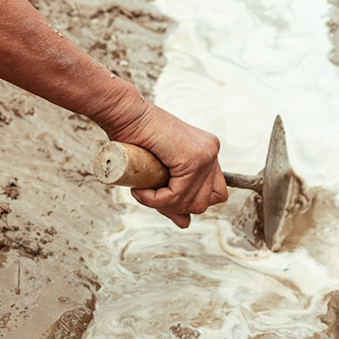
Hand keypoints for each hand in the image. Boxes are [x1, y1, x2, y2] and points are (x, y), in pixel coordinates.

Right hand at [102, 103, 227, 226]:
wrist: (125, 114)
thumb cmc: (136, 139)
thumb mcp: (160, 174)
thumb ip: (174, 197)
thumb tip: (186, 224)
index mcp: (207, 151)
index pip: (213, 193)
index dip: (188, 202)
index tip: (162, 198)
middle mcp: (211, 150)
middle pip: (206, 201)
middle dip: (176, 206)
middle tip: (150, 195)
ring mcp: (206, 153)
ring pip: (193, 202)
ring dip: (164, 204)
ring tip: (143, 191)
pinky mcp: (193, 158)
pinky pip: (177, 195)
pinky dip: (157, 200)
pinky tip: (141, 189)